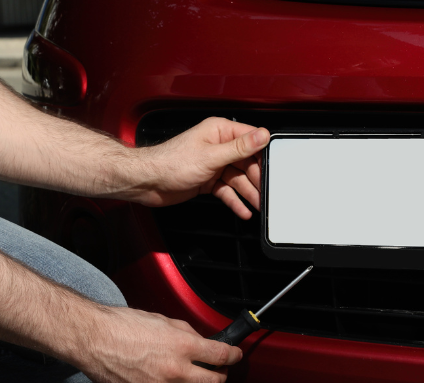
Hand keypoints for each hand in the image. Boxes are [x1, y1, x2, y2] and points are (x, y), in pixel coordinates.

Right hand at [78, 307, 243, 382]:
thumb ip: (185, 333)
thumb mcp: (162, 320)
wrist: (93, 340)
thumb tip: (199, 341)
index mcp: (182, 346)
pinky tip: (170, 380)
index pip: (220, 356)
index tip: (235, 355)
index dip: (233, 356)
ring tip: (198, 379)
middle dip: (221, 378)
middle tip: (220, 371)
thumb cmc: (121, 325)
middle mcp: (174, 370)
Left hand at [118, 117, 269, 218]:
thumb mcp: (211, 156)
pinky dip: (235, 200)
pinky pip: (227, 190)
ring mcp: (213, 164)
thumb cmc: (171, 163)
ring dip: (248, 193)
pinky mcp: (208, 180)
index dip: (264, 153)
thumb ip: (239, 147)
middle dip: (257, 179)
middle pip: (246, 162)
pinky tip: (244, 210)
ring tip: (260, 205)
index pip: (250, 139)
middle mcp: (217, 146)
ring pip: (238, 179)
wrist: (148, 182)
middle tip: (267, 193)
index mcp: (219, 131)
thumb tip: (262, 135)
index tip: (275, 167)